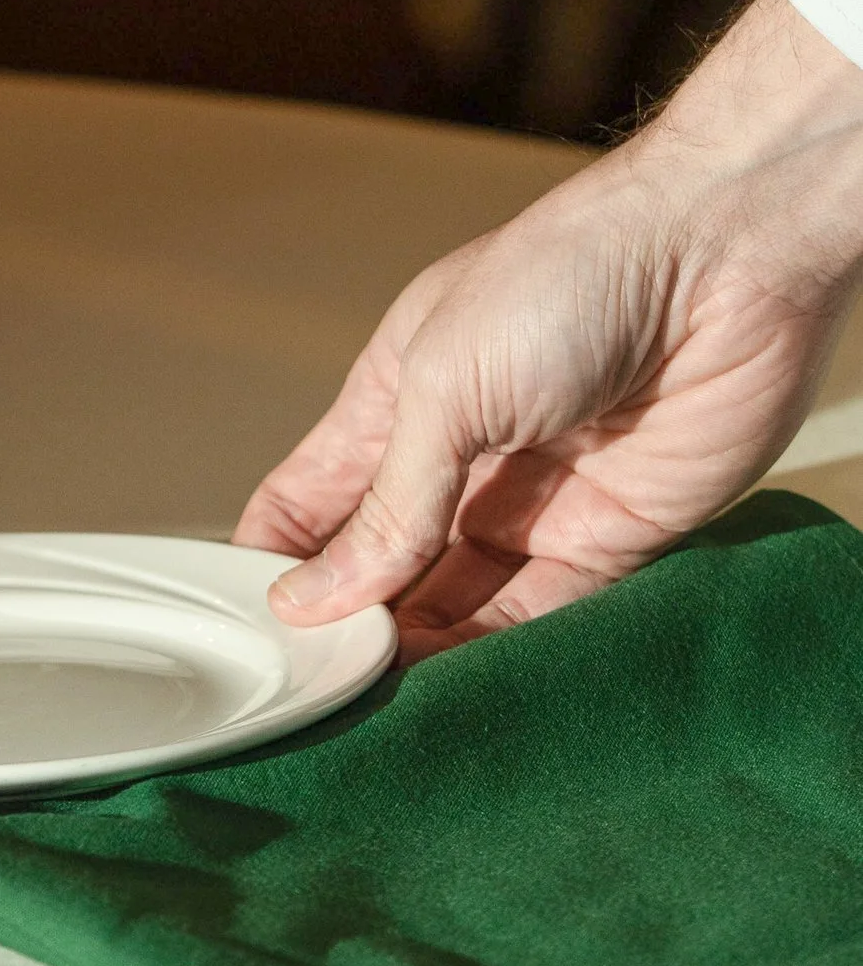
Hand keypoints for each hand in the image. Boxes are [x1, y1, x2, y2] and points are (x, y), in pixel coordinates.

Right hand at [236, 0, 862, 658]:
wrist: (722, 264)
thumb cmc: (569, 276)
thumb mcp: (441, 385)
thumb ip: (387, 503)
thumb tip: (313, 593)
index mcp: (400, 394)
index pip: (316, 494)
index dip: (276, 557)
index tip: (242, 626)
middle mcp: (463, 456)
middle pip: (386, 562)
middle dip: (344, 619)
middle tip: (303, 684)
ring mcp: (536, 503)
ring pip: (457, 603)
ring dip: (413, 649)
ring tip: (362, 702)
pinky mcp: (614, 542)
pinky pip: (541, 618)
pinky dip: (492, 657)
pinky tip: (445, 691)